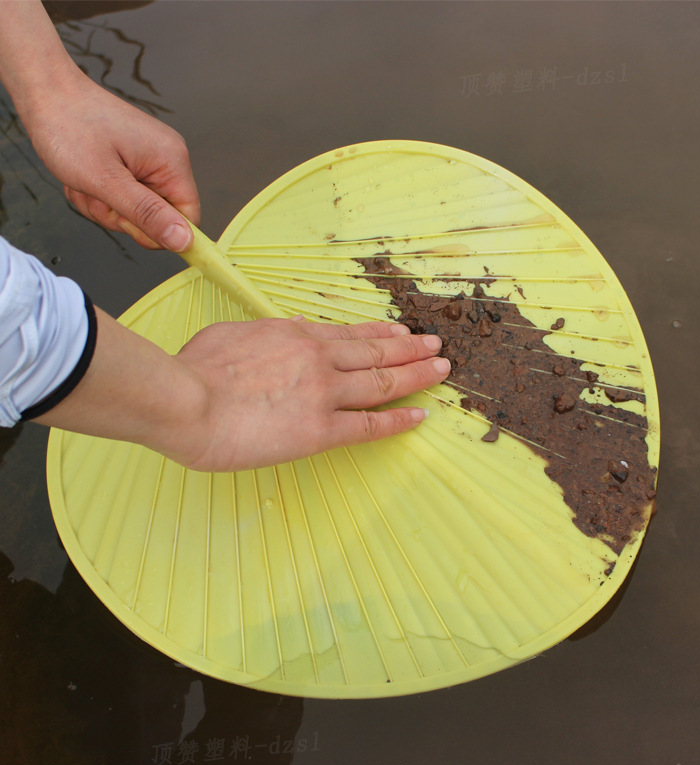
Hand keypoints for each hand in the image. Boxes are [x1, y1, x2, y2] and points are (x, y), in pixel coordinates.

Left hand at [21, 69, 199, 250]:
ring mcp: (150, 159)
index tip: (126, 224)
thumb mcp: (106, 181)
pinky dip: (103, 194)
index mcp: (172, 162)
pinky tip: (86, 175)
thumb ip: (147, 214)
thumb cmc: (69, 127)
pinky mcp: (134, 160)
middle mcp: (168, 160)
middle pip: (160, 217)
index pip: (188, 218)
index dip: (160, 232)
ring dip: (107, 206)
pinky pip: (126, 195)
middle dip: (123, 216)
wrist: (44, 90)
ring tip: (85, 181)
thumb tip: (184, 242)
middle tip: (97, 194)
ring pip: (138, 210)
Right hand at [167, 317, 450, 471]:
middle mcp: (318, 359)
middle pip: (377, 354)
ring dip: (417, 376)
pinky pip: (370, 425)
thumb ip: (269, 331)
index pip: (351, 335)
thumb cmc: (195, 369)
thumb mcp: (233, 333)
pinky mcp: (320, 430)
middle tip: (436, 347)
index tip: (402, 334)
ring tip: (441, 371)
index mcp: (295, 336)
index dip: (381, 335)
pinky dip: (398, 420)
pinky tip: (419, 417)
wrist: (183, 400)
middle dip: (411, 350)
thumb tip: (295, 324)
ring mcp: (324, 394)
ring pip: (382, 383)